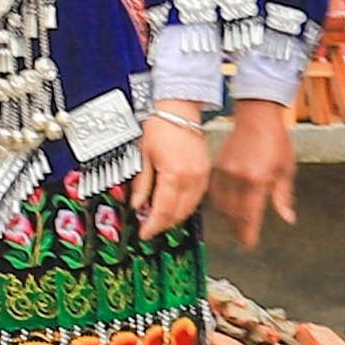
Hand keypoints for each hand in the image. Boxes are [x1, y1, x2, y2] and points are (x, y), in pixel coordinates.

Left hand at [134, 111, 212, 238]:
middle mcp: (191, 178)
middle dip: (163, 224)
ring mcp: (202, 176)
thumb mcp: (143, 155)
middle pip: (178, 213)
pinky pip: (198, 198)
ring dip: (175, 217)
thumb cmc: (160, 127)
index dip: (153, 225)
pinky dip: (186, 206)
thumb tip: (137, 205)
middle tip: (150, 228)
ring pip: (190, 208)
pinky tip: (175, 207)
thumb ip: (142, 183)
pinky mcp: (206, 172)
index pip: (163, 210)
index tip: (144, 233)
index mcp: (174, 174)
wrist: (179, 110)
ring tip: (160, 219)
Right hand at [208, 100, 295, 247]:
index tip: (249, 244)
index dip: (249, 232)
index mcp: (256, 179)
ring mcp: (225, 171)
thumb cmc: (275, 141)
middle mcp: (238, 177)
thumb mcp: (286, 170)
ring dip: (228, 218)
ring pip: (222, 204)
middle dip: (238, 229)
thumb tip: (287, 218)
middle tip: (243, 240)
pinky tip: (226, 209)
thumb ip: (283, 197)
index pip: (250, 214)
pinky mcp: (218, 166)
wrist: (257, 117)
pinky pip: (216, 192)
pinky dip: (220, 203)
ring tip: (236, 227)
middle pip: (234, 213)